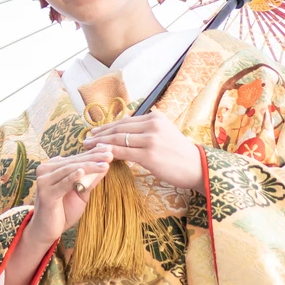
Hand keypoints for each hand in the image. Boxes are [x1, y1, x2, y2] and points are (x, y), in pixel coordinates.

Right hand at [27, 147, 112, 246]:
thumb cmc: (63, 210)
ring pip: (70, 170)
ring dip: (88, 166)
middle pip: (74, 162)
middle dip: (93, 158)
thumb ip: (90, 180)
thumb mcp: (81, 193)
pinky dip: (72, 178)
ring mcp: (44, 181)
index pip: (76, 158)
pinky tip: (82, 172)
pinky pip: (62, 184)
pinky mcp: (45, 194)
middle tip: (110, 154)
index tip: (109, 149)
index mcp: (53, 167)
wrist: (47, 230)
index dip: (93, 153)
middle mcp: (45, 170)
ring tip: (104, 164)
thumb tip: (106, 165)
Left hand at [83, 111, 204, 190]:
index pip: (125, 121)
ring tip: (88, 147)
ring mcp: (151, 139)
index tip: (94, 132)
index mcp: (155, 117)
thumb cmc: (179, 153)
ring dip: (100, 143)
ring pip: (118, 139)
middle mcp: (152, 124)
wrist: (198, 167)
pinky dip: (109, 152)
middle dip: (100, 134)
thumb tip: (126, 120)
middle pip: (119, 128)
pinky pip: (123, 152)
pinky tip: (99, 155)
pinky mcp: (149, 155)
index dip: (107, 127)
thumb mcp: (165, 132)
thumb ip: (146, 126)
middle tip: (86, 139)